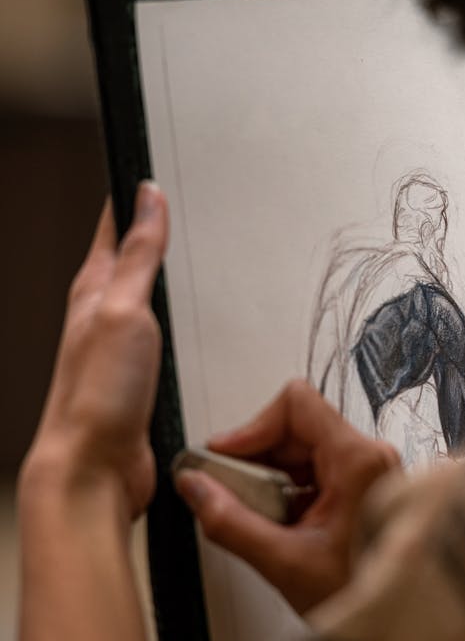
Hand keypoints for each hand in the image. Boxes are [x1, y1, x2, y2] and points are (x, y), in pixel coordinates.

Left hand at [20, 183, 168, 520]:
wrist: (94, 471)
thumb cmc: (98, 397)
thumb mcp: (124, 310)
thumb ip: (140, 254)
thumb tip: (148, 197)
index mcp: (94, 291)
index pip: (115, 228)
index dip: (134, 198)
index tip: (151, 170)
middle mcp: (103, 316)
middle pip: (131, 259)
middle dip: (155, 231)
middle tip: (181, 202)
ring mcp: (121, 349)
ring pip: (148, 298)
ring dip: (169, 277)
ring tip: (193, 253)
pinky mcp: (139, 380)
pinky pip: (163, 337)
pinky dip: (179, 320)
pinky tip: (195, 323)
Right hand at [176, 380, 399, 613]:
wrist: (402, 628)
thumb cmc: (364, 597)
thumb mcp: (285, 564)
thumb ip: (231, 524)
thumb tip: (195, 488)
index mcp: (359, 461)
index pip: (296, 404)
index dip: (253, 426)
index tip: (226, 458)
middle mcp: (370, 457)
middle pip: (297, 426)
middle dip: (257, 458)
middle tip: (231, 493)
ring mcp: (370, 472)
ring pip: (304, 449)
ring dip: (271, 478)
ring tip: (260, 518)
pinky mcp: (365, 488)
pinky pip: (316, 471)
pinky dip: (289, 491)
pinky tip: (282, 525)